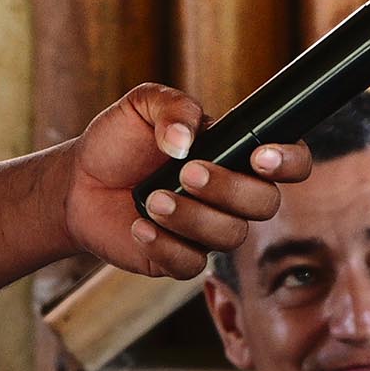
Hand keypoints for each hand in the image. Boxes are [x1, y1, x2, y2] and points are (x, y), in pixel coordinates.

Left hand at [58, 83, 312, 279]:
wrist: (79, 182)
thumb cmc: (120, 140)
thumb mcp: (143, 105)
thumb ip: (173, 107)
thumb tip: (188, 140)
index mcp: (236, 153)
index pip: (290, 160)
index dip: (288, 161)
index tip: (258, 156)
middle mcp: (233, 194)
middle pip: (265, 204)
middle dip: (229, 189)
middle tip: (187, 172)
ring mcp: (208, 229)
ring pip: (230, 235)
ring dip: (192, 217)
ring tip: (153, 199)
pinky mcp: (180, 258)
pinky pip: (191, 265)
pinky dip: (165, 245)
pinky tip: (140, 226)